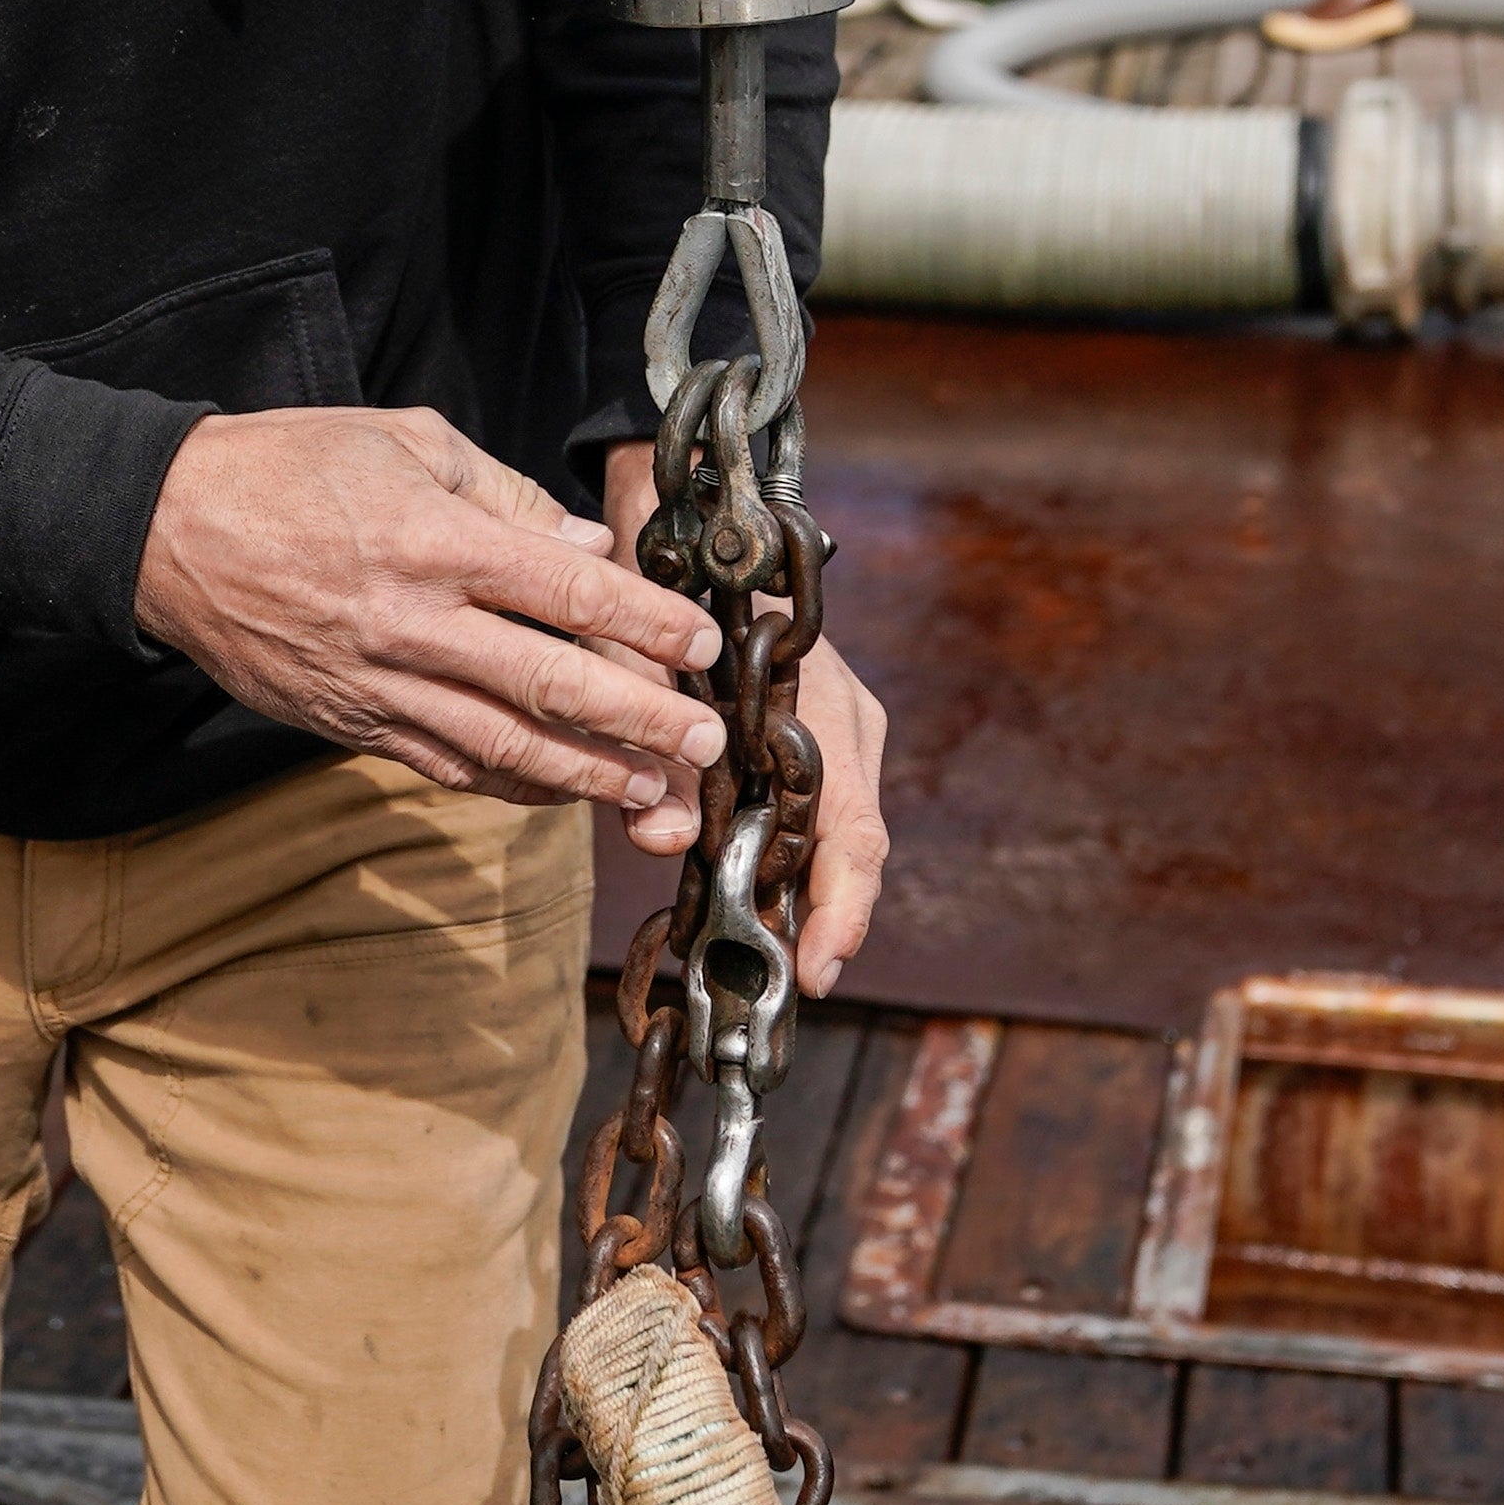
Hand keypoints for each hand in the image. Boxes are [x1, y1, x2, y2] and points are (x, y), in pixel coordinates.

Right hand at [138, 409, 725, 818]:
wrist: (166, 531)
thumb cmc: (289, 467)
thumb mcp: (404, 439)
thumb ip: (503, 494)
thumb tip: (583, 550)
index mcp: (433, 539)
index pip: (565, 592)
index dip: (644, 625)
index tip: (701, 645)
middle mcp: (413, 622)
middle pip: (550, 685)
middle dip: (641, 722)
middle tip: (706, 744)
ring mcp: (379, 683)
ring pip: (504, 745)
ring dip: (589, 775)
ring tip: (654, 792)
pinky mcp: (351, 722)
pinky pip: (448, 763)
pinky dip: (512, 785)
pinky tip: (562, 792)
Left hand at [598, 444, 898, 998]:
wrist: (688, 517)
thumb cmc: (671, 581)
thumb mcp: (650, 661)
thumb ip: (657, 745)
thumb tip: (659, 838)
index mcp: (825, 708)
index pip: (853, 834)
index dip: (839, 913)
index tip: (814, 973)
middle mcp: (841, 725)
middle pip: (847, 847)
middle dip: (820, 921)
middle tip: (786, 987)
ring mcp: (830, 731)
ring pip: (824, 836)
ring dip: (796, 894)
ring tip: (768, 960)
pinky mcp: (803, 737)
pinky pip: (800, 811)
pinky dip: (776, 858)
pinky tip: (749, 898)